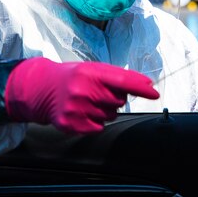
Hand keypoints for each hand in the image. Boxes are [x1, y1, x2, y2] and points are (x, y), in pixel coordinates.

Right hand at [4, 57, 159, 133]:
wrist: (43, 88)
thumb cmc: (75, 77)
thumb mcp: (93, 69)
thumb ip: (118, 76)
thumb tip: (146, 84)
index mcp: (90, 72)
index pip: (122, 80)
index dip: (141, 88)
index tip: (154, 93)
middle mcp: (82, 89)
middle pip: (118, 101)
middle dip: (114, 98)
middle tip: (97, 92)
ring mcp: (76, 108)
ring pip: (109, 115)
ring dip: (103, 110)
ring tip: (87, 101)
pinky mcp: (71, 124)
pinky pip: (98, 127)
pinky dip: (94, 121)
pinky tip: (82, 112)